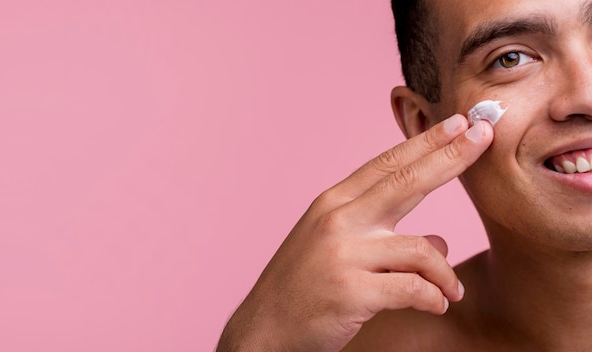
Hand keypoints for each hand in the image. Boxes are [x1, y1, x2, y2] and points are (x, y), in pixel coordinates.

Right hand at [217, 114, 493, 351]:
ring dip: (446, 274)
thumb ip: (384, 236)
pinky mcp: (351, 291)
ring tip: (452, 291)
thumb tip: (440, 240)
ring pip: (422, 249)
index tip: (458, 123)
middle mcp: (338, 220)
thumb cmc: (301, 286)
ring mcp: (343, 254)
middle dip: (451, 156)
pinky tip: (438, 305)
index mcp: (333, 204)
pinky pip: (414, 288)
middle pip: (406, 181)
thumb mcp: (335, 248)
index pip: (387, 165)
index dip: (425, 142)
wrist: (263, 330)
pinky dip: (433, 297)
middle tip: (484, 135)